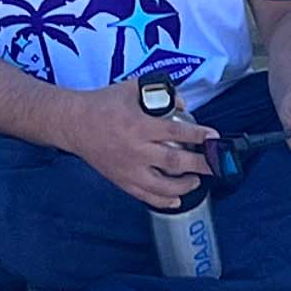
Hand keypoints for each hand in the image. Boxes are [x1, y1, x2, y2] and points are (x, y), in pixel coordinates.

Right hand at [64, 83, 215, 210]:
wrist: (74, 123)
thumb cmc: (103, 104)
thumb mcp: (131, 89)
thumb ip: (159, 93)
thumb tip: (183, 105)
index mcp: (140, 125)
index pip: (176, 131)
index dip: (198, 135)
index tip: (214, 137)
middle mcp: (137, 150)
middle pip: (175, 161)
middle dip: (200, 164)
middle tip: (215, 164)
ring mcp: (129, 169)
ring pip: (163, 185)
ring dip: (185, 185)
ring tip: (196, 180)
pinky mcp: (122, 180)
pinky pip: (146, 196)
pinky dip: (164, 200)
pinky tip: (176, 200)